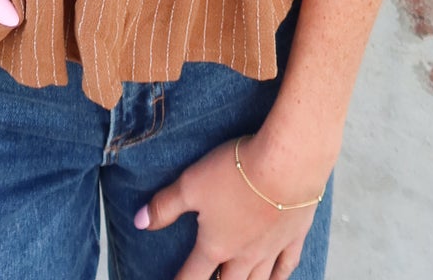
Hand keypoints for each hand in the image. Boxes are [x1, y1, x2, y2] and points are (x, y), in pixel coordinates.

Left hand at [133, 130, 325, 279]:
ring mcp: (271, 249)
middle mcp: (243, 255)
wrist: (287, 163)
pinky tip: (275, 279)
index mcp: (216, 246)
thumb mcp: (190, 184)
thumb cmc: (236, 172)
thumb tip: (138, 222)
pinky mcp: (293, 235)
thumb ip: (165, 206)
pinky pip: (286, 266)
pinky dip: (279, 277)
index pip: (192, 276)